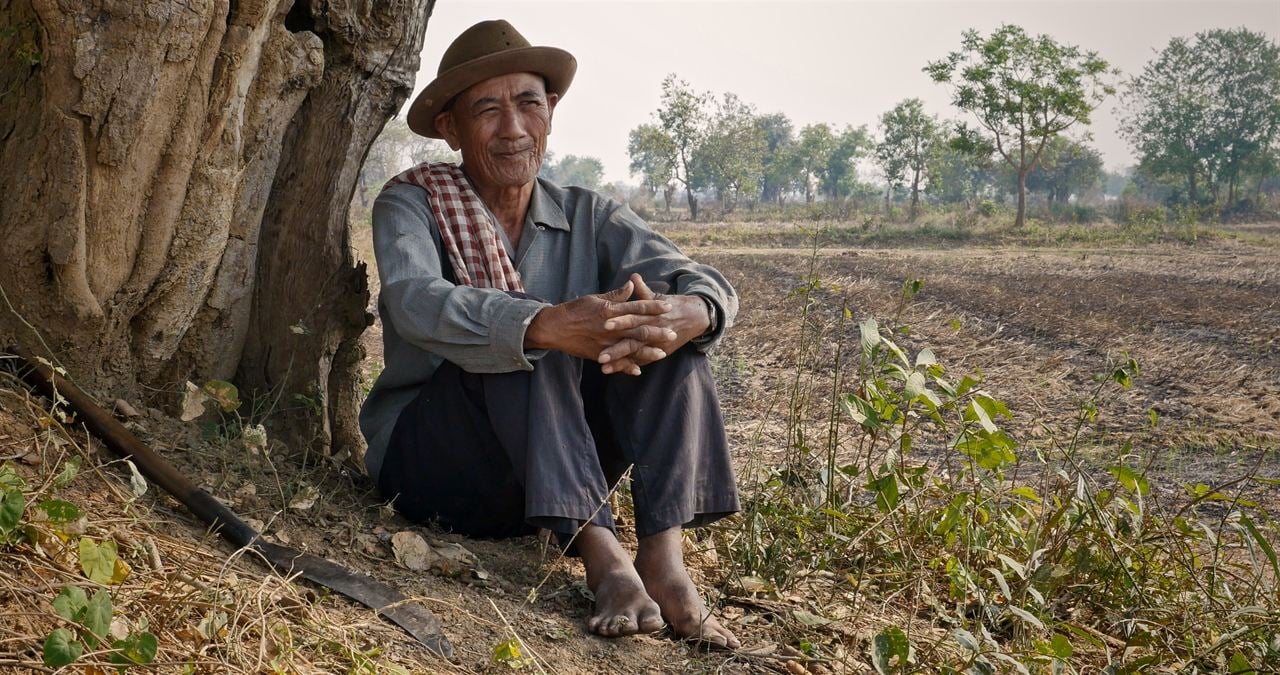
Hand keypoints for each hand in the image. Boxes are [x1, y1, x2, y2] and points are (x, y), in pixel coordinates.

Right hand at [524, 279, 675, 372]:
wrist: (555, 328)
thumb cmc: (575, 310)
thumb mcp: (595, 298)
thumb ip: (616, 295)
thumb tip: (631, 285)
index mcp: (611, 310)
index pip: (637, 307)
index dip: (654, 307)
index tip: (668, 306)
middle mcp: (610, 327)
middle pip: (639, 330)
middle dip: (657, 332)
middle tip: (673, 333)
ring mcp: (605, 343)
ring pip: (631, 348)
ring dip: (647, 352)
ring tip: (662, 353)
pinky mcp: (598, 354)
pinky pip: (616, 362)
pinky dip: (627, 367)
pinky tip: (638, 370)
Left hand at [595, 274, 711, 374]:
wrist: (696, 317)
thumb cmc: (673, 305)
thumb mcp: (658, 297)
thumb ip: (643, 289)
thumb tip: (633, 276)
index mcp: (652, 313)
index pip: (634, 316)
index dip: (620, 320)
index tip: (604, 324)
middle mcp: (655, 330)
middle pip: (634, 340)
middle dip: (617, 349)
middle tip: (600, 356)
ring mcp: (658, 343)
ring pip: (636, 354)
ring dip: (620, 362)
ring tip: (604, 369)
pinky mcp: (660, 352)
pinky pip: (643, 361)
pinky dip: (630, 366)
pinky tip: (616, 371)